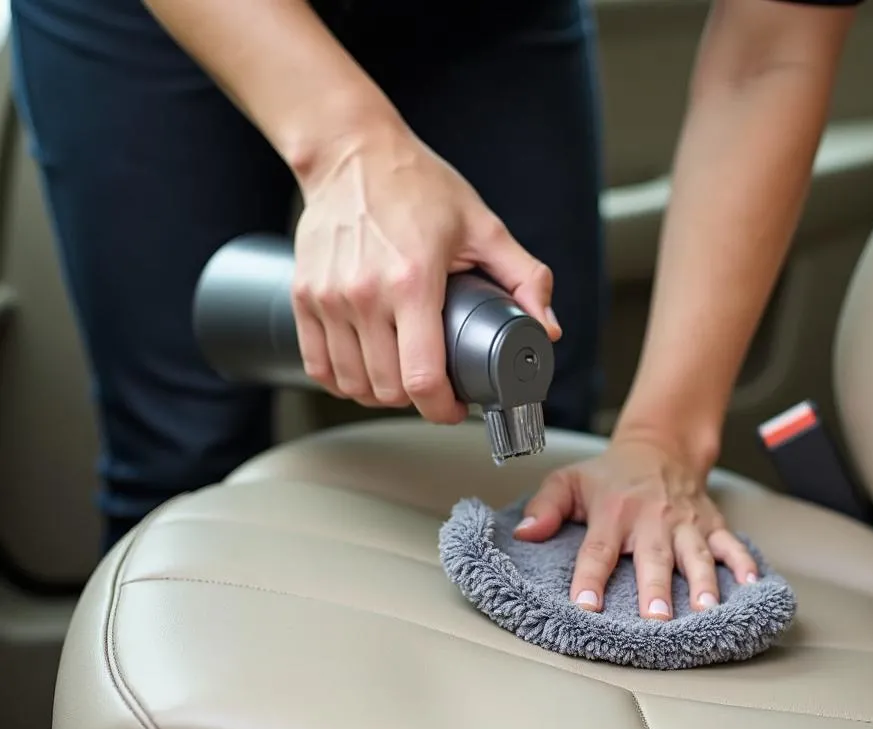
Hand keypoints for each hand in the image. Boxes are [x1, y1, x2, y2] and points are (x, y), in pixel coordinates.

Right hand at [291, 119, 559, 422]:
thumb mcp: (483, 226)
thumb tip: (546, 329)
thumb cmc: (418, 186)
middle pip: (387, 389)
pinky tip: (364, 371)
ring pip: (352, 384)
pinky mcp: (303, 296)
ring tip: (401, 378)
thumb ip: (524, 278)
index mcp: (413, 281)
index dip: (441, 408)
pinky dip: (342, 381)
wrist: (352, 152)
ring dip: (380, 394)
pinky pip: (318, 366)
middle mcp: (364, 294)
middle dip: (416, 401)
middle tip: (434, 387)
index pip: (421, 378)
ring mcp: (328, 297)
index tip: (454, 407)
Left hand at [514, 438, 758, 618]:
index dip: (590, 578)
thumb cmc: (610, 475)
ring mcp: (686, 523)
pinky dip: (744, 563)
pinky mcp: (711, 524)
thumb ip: (544, 507)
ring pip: (696, 555)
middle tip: (656, 619)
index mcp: (613, 514)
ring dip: (703, 583)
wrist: (659, 446)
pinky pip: (731, 544)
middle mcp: (652, 519)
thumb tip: (524, 533)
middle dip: (655, 590)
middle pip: (653, 558)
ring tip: (707, 611)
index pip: (598, 551)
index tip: (586, 605)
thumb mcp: (568, 481)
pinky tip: (752, 584)